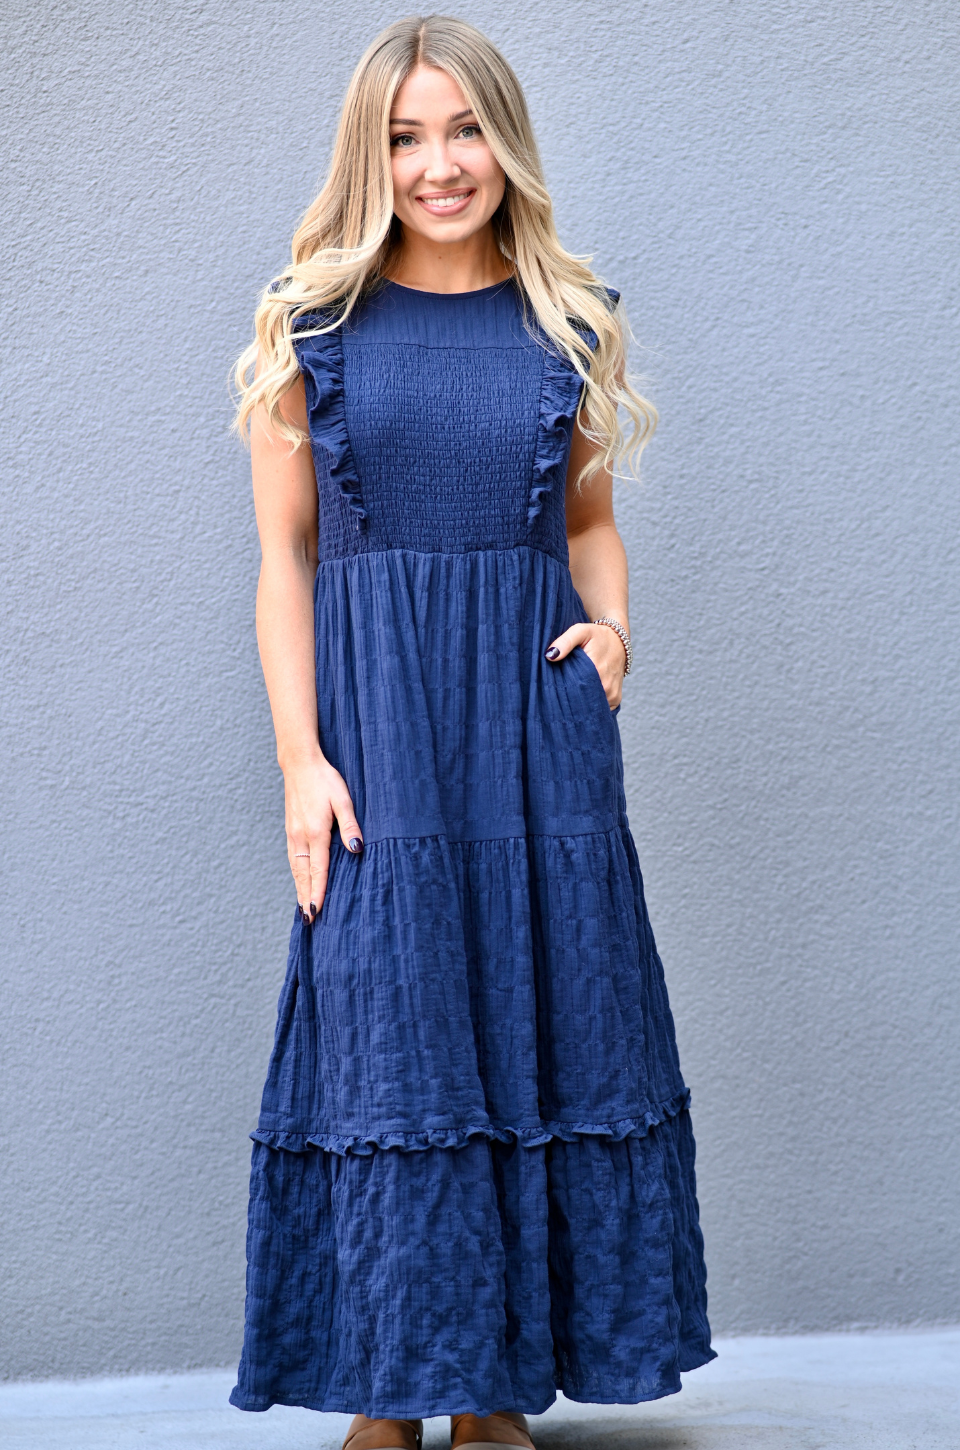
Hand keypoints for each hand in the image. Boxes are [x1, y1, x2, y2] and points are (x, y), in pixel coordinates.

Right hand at [283, 752, 362, 920]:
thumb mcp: (343, 799)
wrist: (300, 764)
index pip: (318, 870)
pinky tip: (300, 882)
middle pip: (303, 875)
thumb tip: (356, 849)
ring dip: (299, 889)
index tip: (317, 912)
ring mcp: (293, 834)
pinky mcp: (291, 830)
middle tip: (309, 921)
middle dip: (306, 898)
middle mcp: (301, 837)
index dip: (318, 892)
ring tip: (303, 908)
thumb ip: (350, 825)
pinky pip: (293, 859)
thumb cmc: (325, 780)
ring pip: (296, 869)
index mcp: (315, 832)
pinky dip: (296, 875)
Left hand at [545, 621, 625, 707]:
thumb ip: (565, 642)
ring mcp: (612, 696)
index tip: (553, 689)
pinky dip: (591, 704)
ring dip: (581, 702)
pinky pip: (599, 708)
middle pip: (582, 702)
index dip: (562, 692)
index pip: (574, 692)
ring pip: (590, 707)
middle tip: (560, 692)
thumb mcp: (580, 631)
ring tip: (572, 692)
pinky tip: (583, 695)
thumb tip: (550, 656)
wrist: (619, 641)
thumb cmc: (597, 636)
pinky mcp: (615, 700)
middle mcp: (607, 687)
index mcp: (597, 672)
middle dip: (570, 699)